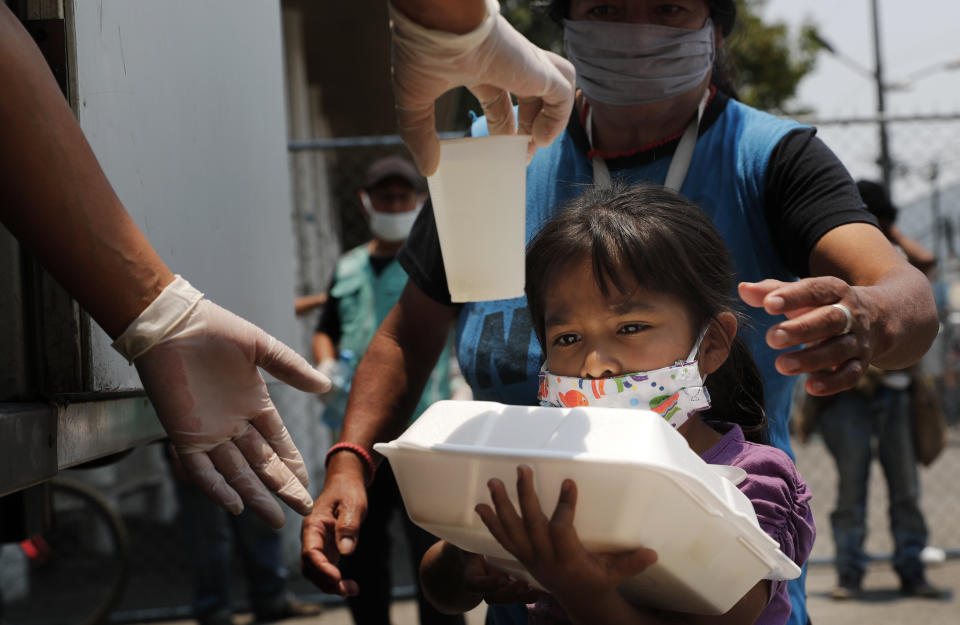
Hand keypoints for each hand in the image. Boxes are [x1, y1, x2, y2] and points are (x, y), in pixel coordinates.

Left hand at [120, 278, 330, 528]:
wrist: (172, 324)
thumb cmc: (215, 330)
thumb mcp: (261, 348)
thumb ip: (292, 369)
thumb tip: (325, 386)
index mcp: (253, 404)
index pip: (278, 443)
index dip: (292, 465)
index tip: (307, 485)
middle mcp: (233, 424)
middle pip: (262, 464)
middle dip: (282, 488)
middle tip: (302, 510)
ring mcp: (209, 432)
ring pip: (236, 473)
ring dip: (254, 496)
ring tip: (274, 519)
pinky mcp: (183, 435)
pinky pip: (201, 469)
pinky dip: (216, 488)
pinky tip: (235, 505)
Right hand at [300, 454, 367, 595]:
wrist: (345, 483)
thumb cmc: (348, 491)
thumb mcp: (353, 504)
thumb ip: (349, 526)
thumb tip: (345, 550)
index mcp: (313, 524)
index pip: (310, 552)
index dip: (321, 568)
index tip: (337, 577)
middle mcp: (311, 537)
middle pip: (310, 567)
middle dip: (326, 581)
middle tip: (348, 589)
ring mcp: (317, 544)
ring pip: (315, 572)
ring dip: (330, 585)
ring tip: (352, 589)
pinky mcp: (325, 549)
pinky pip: (324, 569)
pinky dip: (334, 580)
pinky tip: (348, 586)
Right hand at [389, 0, 575, 174]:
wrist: (435, 18)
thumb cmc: (421, 51)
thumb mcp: (414, 100)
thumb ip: (420, 134)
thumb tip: (426, 168)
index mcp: (478, 67)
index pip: (500, 99)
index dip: (505, 126)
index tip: (504, 150)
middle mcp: (505, 63)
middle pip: (531, 95)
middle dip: (531, 126)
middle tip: (524, 154)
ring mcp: (523, 63)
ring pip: (555, 86)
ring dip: (551, 117)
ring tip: (537, 143)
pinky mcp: (537, 66)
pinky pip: (563, 93)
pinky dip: (559, 118)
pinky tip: (541, 138)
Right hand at [420, 540, 542, 612]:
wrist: (465, 560)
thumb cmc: (468, 543)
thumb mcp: (466, 537)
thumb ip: (473, 528)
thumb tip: (479, 506)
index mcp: (470, 572)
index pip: (474, 583)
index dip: (487, 584)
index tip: (502, 579)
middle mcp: (481, 585)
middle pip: (492, 597)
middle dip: (509, 594)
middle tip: (523, 584)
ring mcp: (494, 589)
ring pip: (506, 599)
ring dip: (521, 597)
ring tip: (537, 591)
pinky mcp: (506, 589)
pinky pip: (515, 597)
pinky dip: (528, 595)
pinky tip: (543, 590)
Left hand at [476, 465, 656, 602]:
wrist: (579, 601)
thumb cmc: (599, 582)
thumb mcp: (615, 574)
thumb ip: (631, 563)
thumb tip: (653, 553)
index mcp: (569, 560)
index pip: (561, 530)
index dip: (564, 507)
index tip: (569, 482)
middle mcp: (545, 558)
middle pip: (531, 525)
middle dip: (525, 496)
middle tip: (522, 469)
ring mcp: (530, 558)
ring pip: (512, 531)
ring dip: (502, 506)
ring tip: (494, 482)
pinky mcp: (522, 556)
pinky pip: (504, 540)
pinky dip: (491, 523)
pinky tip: (481, 506)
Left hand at [739, 277, 872, 395]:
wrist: (880, 317)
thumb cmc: (824, 304)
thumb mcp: (804, 293)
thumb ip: (773, 291)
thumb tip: (743, 289)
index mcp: (835, 290)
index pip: (815, 290)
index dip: (793, 296)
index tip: (768, 304)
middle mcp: (851, 314)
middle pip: (830, 320)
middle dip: (801, 330)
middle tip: (772, 337)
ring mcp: (858, 340)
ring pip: (839, 349)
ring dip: (811, 359)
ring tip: (781, 365)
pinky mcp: (863, 363)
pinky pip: (852, 374)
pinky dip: (833, 382)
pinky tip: (810, 387)